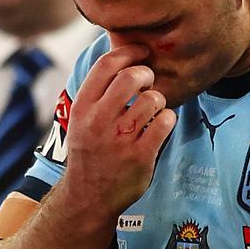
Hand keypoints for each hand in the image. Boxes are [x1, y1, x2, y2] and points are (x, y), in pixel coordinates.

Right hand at [62, 44, 177, 214]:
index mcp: (83, 107)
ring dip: (159, 100)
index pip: (106, 64)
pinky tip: (161, 124)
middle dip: (147, 74)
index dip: (129, 51)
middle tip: (149, 84)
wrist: (88, 197)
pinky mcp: (141, 155)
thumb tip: (124, 56)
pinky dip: (168, 119)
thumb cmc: (90, 151)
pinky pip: (165, 121)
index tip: (142, 52)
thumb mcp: (81, 120)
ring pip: (153, 99)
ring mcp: (120, 139)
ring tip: (153, 109)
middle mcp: (99, 120)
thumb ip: (98, 92)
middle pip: (132, 76)